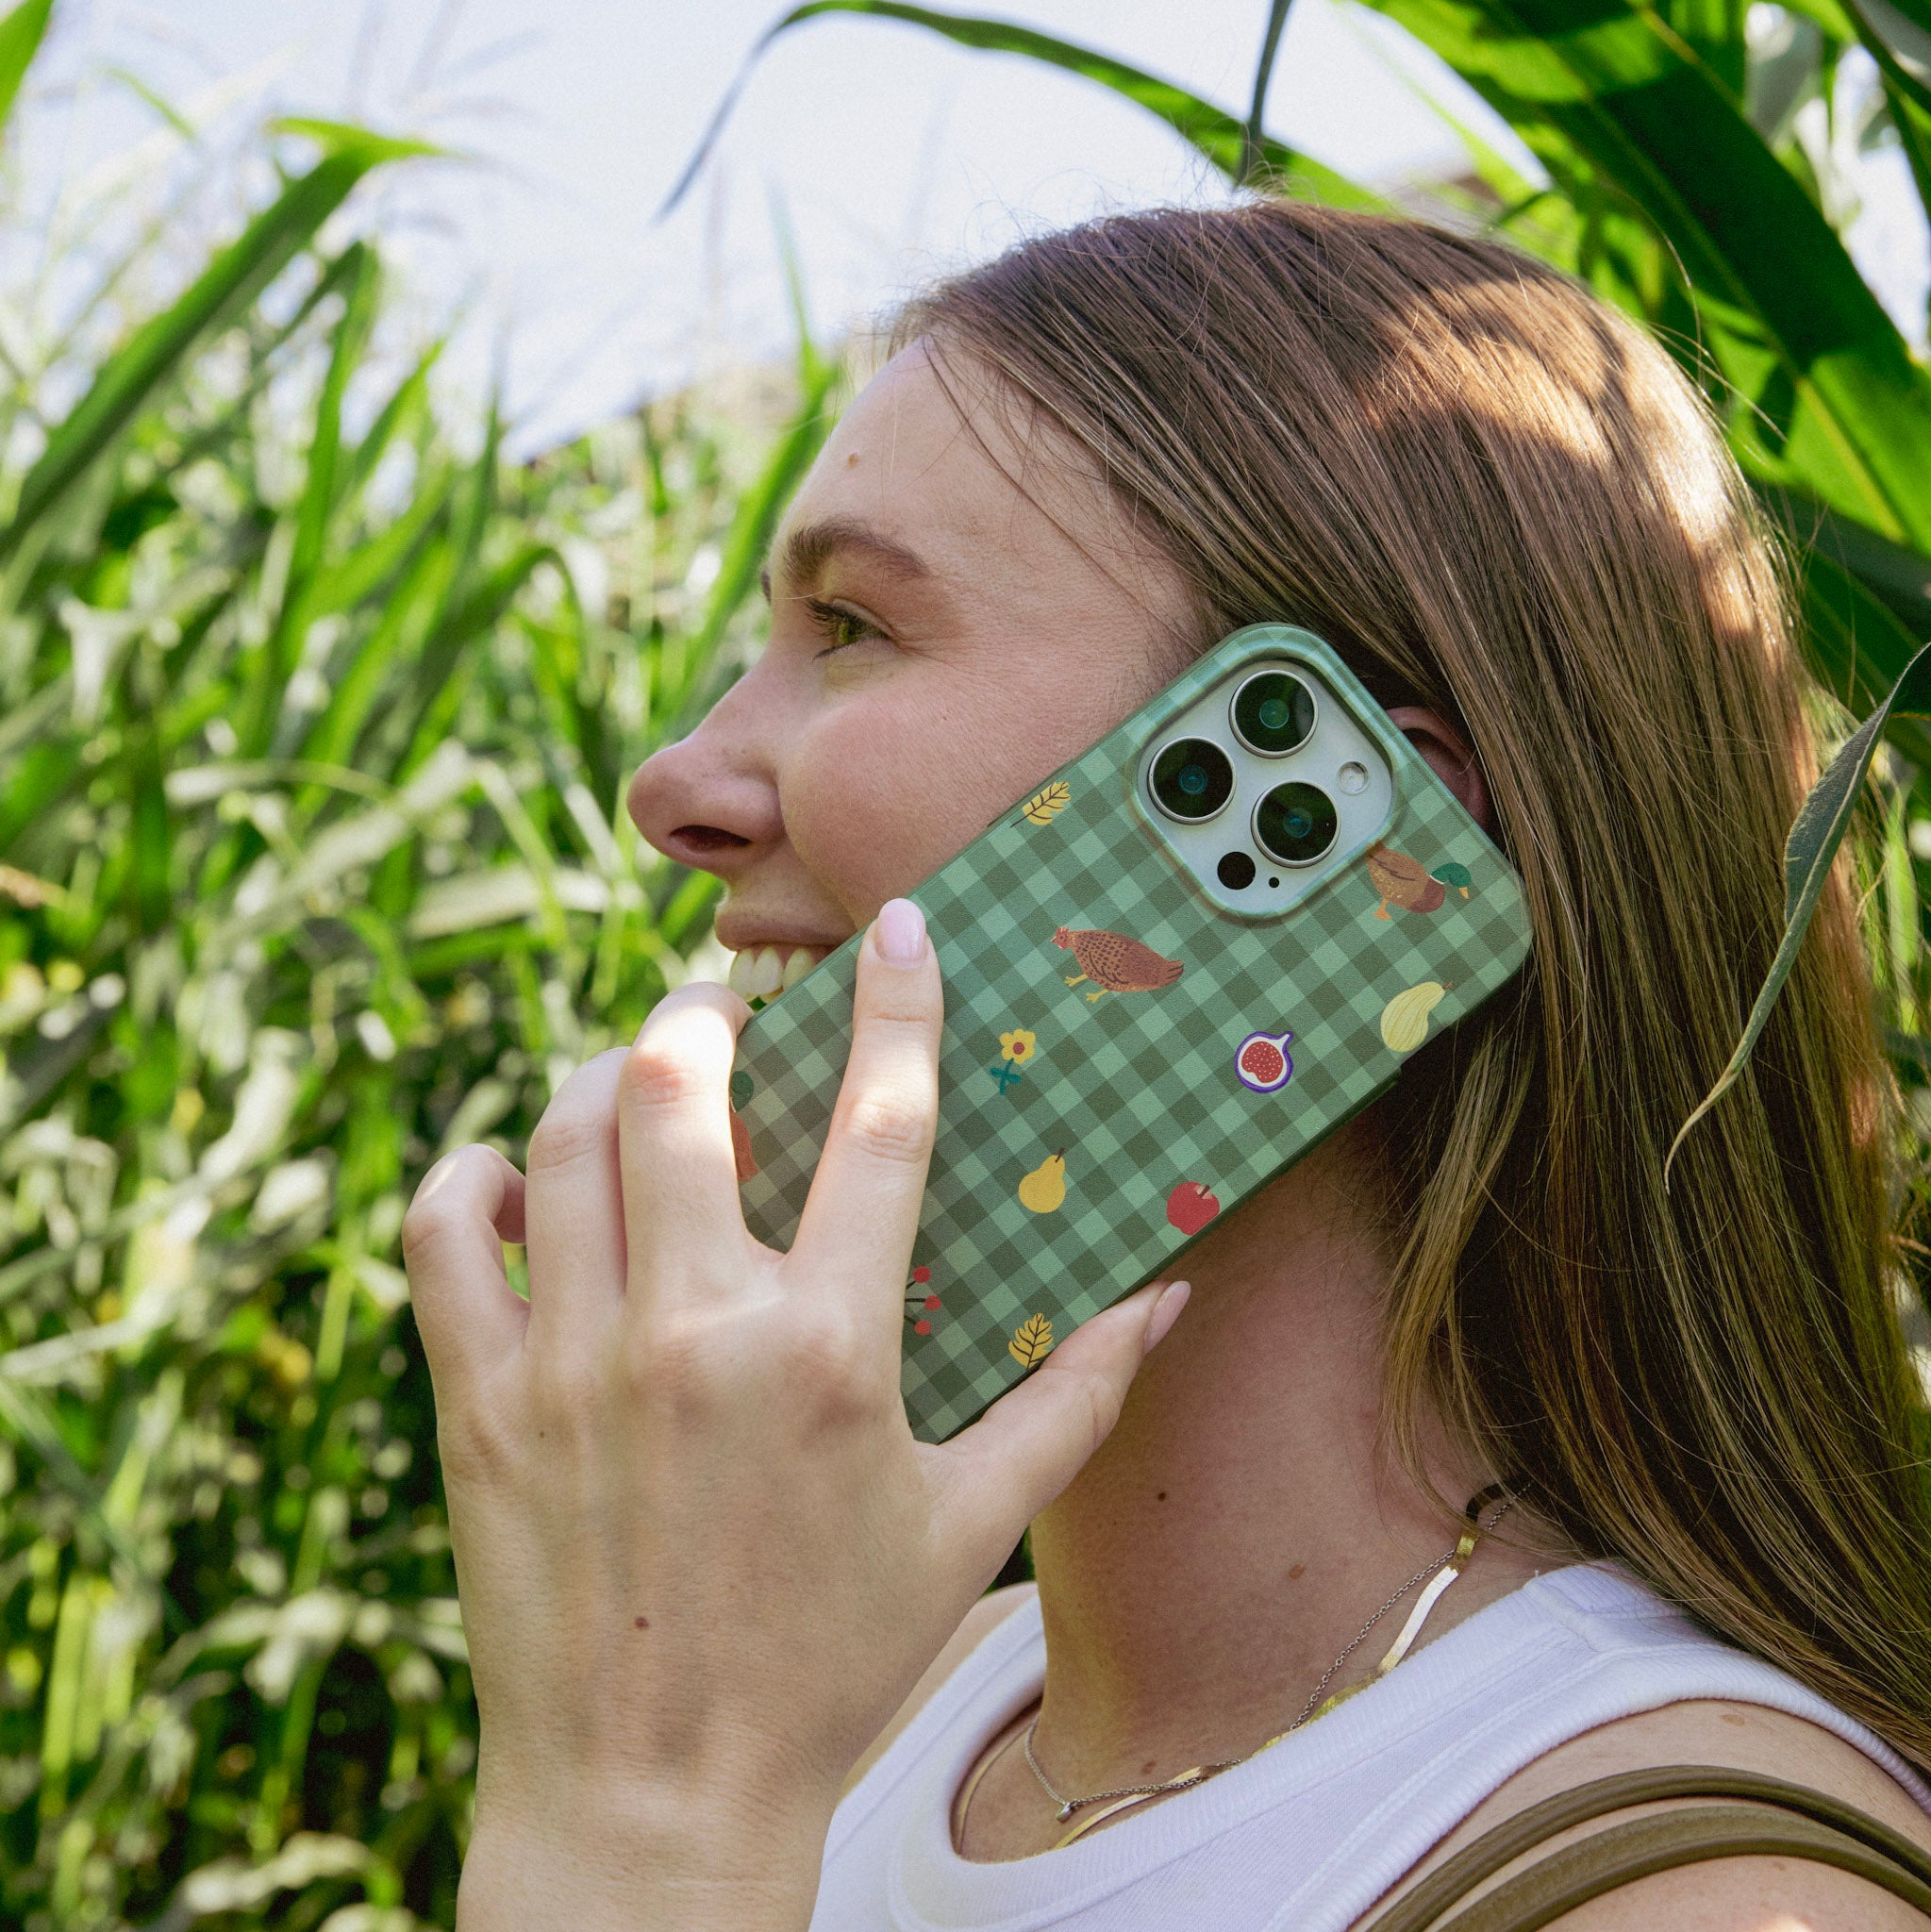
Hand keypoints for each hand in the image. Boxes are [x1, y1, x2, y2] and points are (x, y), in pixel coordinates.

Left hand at [401, 899, 1189, 1929]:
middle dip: (707, 1012)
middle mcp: (696, 1332)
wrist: (655, 1797)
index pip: (882, 1124)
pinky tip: (514, 1183)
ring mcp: (573, 1362)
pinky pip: (444, 1236)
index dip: (897, 1006)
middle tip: (724, 1006)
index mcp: (830, 1351)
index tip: (895, 930)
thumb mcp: (969, 1530)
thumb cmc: (828, 1662)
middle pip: (684, 1088)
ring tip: (637, 1087)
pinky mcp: (481, 1404)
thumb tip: (1166, 1300)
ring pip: (561, 1137)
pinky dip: (470, 1180)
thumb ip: (1075, 1399)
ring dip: (603, 1081)